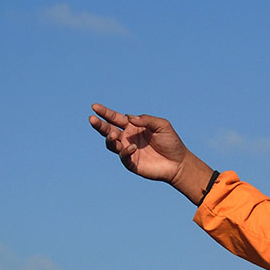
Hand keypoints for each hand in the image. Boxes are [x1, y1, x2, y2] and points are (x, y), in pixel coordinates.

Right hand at [89, 103, 214, 202]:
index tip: (94, 107)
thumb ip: (147, 120)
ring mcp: (128, 150)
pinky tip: (132, 147)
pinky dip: (125, 151)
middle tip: (92, 119)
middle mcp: (127, 137)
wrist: (178, 162)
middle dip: (99, 125)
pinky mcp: (131, 163)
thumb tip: (130, 118)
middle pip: (108, 130)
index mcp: (132, 126)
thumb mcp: (162, 125)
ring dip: (109, 138)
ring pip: (111, 143)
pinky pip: (123, 156)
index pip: (115, 118)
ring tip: (111, 134)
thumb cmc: (170, 141)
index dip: (105, 113)